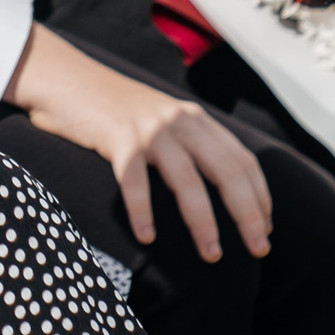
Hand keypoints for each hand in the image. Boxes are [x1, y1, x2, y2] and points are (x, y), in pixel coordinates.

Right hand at [5, 25, 271, 260]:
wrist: (68, 79)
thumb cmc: (114, 112)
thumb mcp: (162, 120)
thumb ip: (189, 144)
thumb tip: (217, 192)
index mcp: (196, 119)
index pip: (243, 160)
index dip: (259, 196)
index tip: (266, 228)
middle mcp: (180, 121)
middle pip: (226, 172)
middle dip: (247, 214)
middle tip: (258, 250)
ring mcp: (150, 129)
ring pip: (187, 181)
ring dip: (204, 222)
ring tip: (212, 255)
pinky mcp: (118, 137)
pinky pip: (135, 181)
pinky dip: (142, 211)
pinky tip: (147, 237)